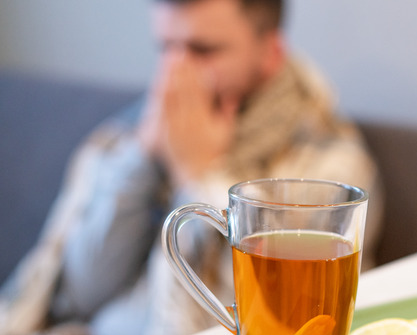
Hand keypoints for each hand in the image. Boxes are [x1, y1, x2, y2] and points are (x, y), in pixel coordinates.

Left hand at [138, 52, 238, 185]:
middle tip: (182, 51)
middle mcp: (188, 126)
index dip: (198, 75)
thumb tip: (230, 93)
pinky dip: (162, 91)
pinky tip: (162, 80)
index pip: (201, 94)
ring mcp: (173, 129)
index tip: (198, 60)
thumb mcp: (225, 133)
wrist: (196, 175)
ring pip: (171, 96)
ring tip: (170, 58)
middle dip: (183, 70)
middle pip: (185, 91)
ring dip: (170, 75)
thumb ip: (227, 113)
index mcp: (205, 124)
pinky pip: (161, 108)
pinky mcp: (163, 131)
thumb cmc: (214, 153)